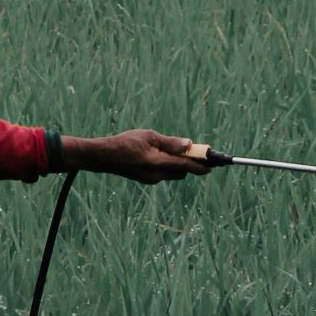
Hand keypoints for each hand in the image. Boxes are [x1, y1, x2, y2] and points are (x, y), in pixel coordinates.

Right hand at [65, 129, 211, 183]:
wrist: (102, 157)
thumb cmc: (124, 143)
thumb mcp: (149, 136)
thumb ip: (170, 142)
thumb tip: (189, 144)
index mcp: (158, 163)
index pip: (186, 166)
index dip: (201, 165)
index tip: (213, 165)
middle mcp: (156, 175)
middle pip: (182, 172)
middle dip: (189, 163)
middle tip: (193, 151)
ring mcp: (150, 179)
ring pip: (172, 173)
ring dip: (177, 164)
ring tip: (169, 149)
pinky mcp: (145, 179)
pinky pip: (162, 174)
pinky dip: (166, 165)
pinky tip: (157, 154)